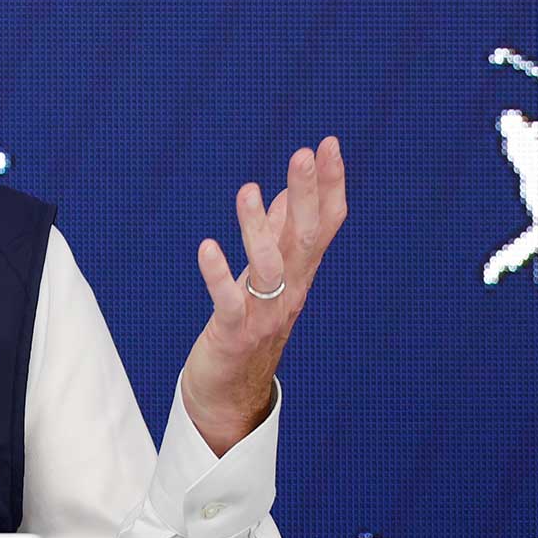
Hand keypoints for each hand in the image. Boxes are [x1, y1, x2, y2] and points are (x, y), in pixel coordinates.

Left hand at [182, 137, 348, 455]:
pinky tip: (207, 248)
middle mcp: (290, 290)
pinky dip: (219, 275)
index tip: (329, 144)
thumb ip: (280, 236)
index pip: (325, 224)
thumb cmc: (248, 326)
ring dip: (259, 228)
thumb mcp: (268, 276)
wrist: (230, 394)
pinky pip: (230, 302)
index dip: (329, 185)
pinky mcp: (234, 333)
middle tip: (305, 152)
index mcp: (300, 273)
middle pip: (305, 238)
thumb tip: (287, 194)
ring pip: (269, 266)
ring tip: (248, 190)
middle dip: (307, 194)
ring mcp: (264, 313)